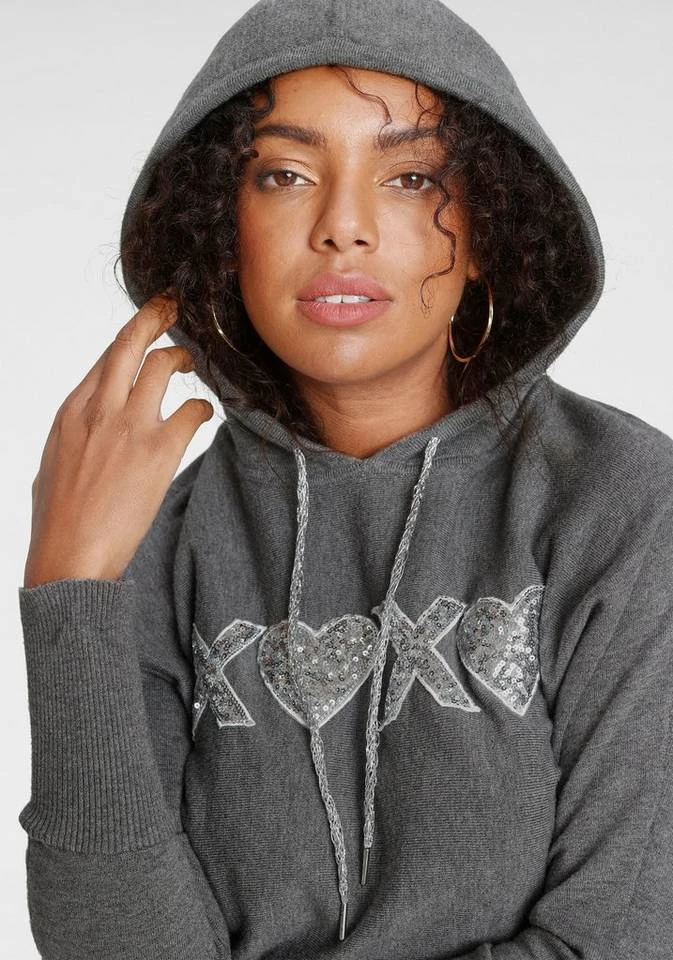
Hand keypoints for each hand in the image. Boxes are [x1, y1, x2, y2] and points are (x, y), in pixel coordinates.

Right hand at [23, 293, 213, 586]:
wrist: (70, 558)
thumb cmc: (60, 519)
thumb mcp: (56, 461)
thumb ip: (78, 432)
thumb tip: (96, 425)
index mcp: (72, 411)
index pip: (106, 357)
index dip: (131, 336)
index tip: (145, 327)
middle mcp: (100, 409)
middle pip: (131, 342)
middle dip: (155, 317)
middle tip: (173, 308)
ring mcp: (130, 426)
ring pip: (163, 365)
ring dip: (184, 358)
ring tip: (193, 366)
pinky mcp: (159, 451)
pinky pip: (193, 410)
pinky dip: (202, 408)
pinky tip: (202, 416)